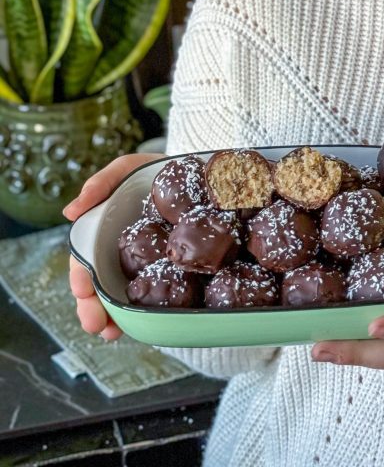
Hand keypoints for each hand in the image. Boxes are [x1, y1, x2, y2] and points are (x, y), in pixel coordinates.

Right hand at [63, 152, 161, 340]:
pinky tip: (150, 321)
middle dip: (95, 309)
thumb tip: (70, 211)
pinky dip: (151, 308)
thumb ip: (100, 184)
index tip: (82, 294)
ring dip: (116, 316)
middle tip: (98, 327)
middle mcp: (120, 252)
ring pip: (124, 294)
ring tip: (114, 332)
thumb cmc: (153, 170)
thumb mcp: (125, 169)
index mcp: (104, 233)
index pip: (85, 261)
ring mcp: (144, 262)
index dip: (81, 279)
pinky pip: (159, 289)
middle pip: (101, 285)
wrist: (195, 170)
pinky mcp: (169, 266)